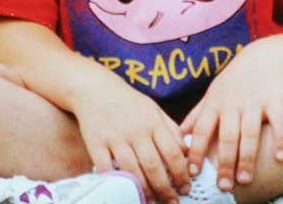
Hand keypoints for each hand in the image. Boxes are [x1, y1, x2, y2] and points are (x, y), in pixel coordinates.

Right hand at [70, 68, 189, 202]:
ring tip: (152, 202)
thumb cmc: (128, 102)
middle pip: (153, 166)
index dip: (181, 173)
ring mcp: (115, 137)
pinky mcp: (96, 143)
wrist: (95, 89)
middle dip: (165, 189)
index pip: (172, 152)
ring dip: (144, 191)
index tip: (186, 188)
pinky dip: (116, 183)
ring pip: (132, 171)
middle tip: (172, 202)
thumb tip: (187, 152)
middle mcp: (136, 130)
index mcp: (153, 121)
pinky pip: (107, 169)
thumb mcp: (153, 109)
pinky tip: (126, 193)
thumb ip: (171, 129)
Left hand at [180, 39, 282, 190]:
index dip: (196, 150)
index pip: (202, 129)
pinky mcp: (275, 98)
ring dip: (247, 157)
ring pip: (249, 132)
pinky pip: (278, 121)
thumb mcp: (214, 92)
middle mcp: (233, 103)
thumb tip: (181, 135)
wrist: (265, 56)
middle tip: (223, 186)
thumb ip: (198, 114)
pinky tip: (280, 157)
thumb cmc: (236, 79)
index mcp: (216, 103)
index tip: (192, 172)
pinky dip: (280, 139)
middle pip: (227, 136)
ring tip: (245, 179)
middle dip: (224, 162)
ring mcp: (255, 101)